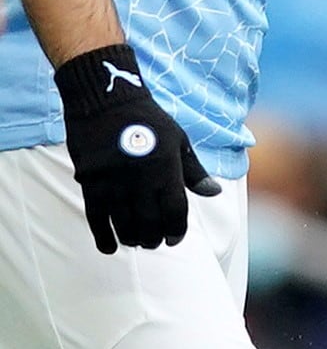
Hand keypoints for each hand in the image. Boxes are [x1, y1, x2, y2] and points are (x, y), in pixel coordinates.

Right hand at [53, 44, 220, 253]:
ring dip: (132, 239)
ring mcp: (114, 182)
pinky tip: (111, 247)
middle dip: (154, 238)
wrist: (107, 101)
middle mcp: (141, 178)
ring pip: (124, 224)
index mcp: (166, 167)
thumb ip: (194, 171)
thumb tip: (214, 193)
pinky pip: (96, 218)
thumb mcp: (179, 140)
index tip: (176, 239)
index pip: (175, 210)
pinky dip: (103, 236)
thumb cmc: (148, 120)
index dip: (177, 230)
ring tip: (138, 242)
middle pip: (149, 223)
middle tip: (155, 242)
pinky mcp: (90, 183)